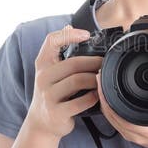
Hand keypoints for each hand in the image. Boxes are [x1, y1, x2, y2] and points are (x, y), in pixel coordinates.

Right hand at [26, 25, 102, 139]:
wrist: (41, 123)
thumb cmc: (52, 92)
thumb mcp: (50, 70)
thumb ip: (58, 50)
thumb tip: (68, 25)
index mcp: (42, 63)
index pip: (51, 40)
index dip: (69, 35)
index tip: (86, 35)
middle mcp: (42, 78)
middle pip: (73, 63)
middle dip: (93, 62)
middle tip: (105, 63)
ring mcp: (48, 96)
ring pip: (77, 81)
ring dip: (95, 79)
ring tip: (102, 79)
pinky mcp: (56, 112)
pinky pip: (80, 102)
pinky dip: (93, 97)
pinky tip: (97, 95)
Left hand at [95, 69, 147, 147]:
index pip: (122, 115)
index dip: (110, 100)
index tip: (105, 83)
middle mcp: (138, 134)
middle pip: (111, 115)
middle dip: (102, 95)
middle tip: (99, 76)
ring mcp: (132, 135)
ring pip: (110, 118)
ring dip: (103, 101)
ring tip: (99, 82)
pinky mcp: (129, 133)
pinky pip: (113, 121)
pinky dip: (107, 108)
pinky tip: (105, 95)